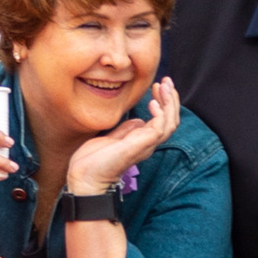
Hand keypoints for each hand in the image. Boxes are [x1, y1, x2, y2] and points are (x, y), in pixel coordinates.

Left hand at [67, 77, 179, 195]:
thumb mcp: (113, 138)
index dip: (164, 102)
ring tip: (163, 86)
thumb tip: (138, 120)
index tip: (157, 86)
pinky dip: (160, 114)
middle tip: (166, 81)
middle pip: (171, 120)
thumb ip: (127, 129)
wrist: (85, 176)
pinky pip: (159, 129)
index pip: (163, 121)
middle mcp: (148, 144)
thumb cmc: (95, 160)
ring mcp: (145, 146)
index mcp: (142, 141)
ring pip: (170, 123)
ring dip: (170, 103)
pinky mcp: (140, 146)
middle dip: (171, 99)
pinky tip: (152, 102)